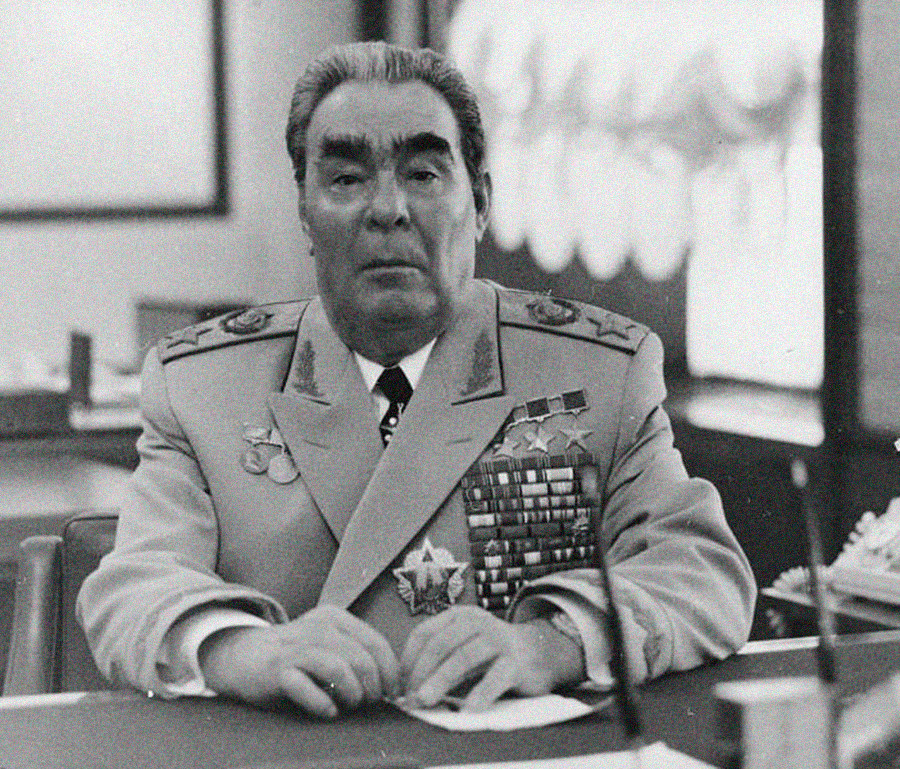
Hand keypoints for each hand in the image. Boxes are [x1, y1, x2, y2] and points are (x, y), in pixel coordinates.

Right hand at [199, 605, 399, 717]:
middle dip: (372, 687)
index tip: (391, 692)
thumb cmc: (295, 656)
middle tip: (368, 703)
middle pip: (361, 657)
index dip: (389, 671)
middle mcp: (317, 627)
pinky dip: (322, 703)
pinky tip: (327, 711)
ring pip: (338, 668)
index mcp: (335, 618)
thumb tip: (390, 682)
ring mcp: (296, 647)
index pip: (376, 642)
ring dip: (351, 694)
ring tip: (349, 706)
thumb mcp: (328, 644)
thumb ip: (355, 653)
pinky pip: (305, 687)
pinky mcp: (277, 669)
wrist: (243, 656)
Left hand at [399, 606, 584, 710]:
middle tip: (411, 696)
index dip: (408, 659)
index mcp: (459, 615)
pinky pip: (496, 677)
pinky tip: (469, 707)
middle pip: (441, 644)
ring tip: (427, 699)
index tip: (400, 684)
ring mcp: (498, 639)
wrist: (538, 651)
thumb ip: (441, 658)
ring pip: (464, 657)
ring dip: (442, 680)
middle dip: (421, 672)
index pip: (424, 632)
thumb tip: (410, 685)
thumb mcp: (464, 645)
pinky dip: (481, 692)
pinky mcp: (516, 661)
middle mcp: (477, 621)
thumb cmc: (492, 652)